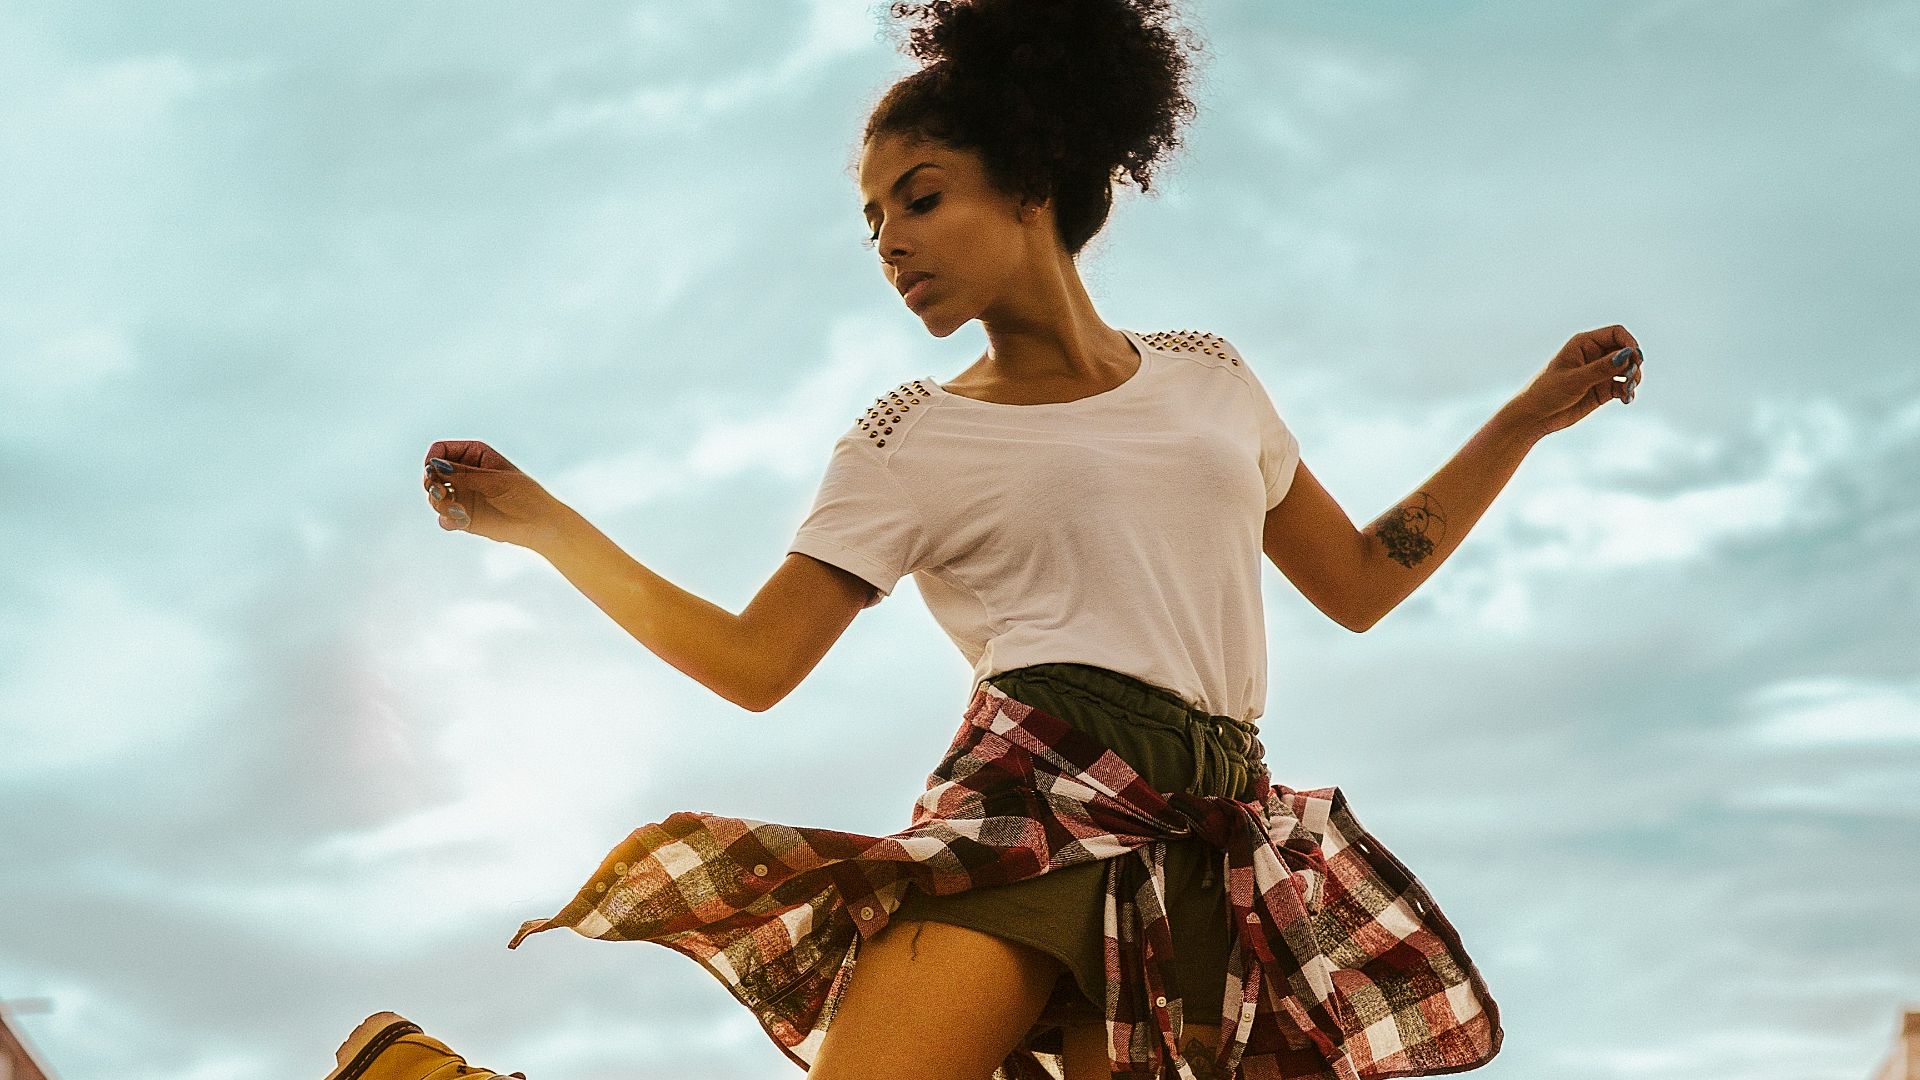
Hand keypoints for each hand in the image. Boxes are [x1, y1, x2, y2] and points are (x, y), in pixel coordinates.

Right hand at [421, 439, 568, 548]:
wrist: (540, 524)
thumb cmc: (524, 495)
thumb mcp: (494, 481)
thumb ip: (464, 474)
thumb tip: (434, 465)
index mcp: (474, 455)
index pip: (441, 450)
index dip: (432, 460)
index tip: (433, 472)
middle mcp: (465, 474)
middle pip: (432, 473)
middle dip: (431, 483)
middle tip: (441, 492)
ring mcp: (463, 495)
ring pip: (435, 496)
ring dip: (440, 503)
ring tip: (458, 509)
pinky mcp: (463, 516)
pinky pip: (444, 517)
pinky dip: (447, 519)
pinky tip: (461, 520)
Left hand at [1505, 324, 1644, 440]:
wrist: (1534, 417)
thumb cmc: (1546, 392)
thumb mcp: (1574, 380)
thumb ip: (1601, 368)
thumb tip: (1627, 354)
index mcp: (1583, 344)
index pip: (1616, 333)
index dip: (1630, 343)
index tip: (1635, 359)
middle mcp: (1593, 355)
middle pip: (1626, 351)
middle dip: (1633, 363)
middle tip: (1631, 378)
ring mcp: (1598, 373)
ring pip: (1627, 369)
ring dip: (1633, 378)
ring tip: (1628, 390)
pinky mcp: (1601, 390)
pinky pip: (1622, 386)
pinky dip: (1628, 391)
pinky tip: (1626, 399)